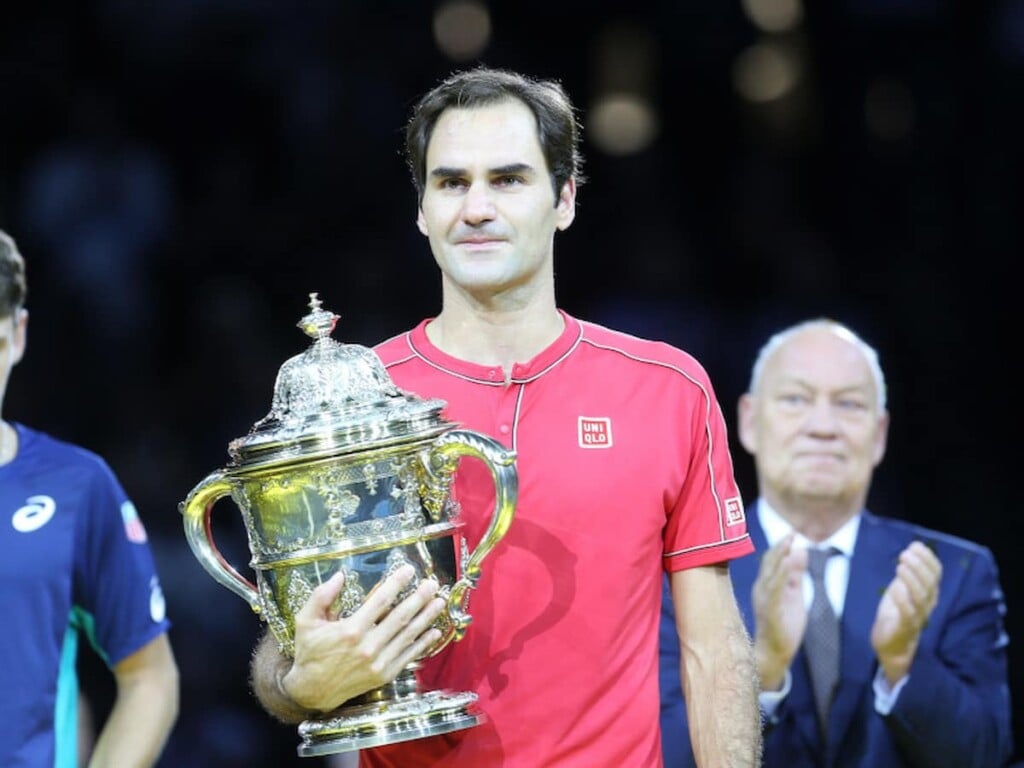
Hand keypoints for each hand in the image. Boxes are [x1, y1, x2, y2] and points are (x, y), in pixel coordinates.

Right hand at [282, 564, 445, 711]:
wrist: (312, 691)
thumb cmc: (309, 653)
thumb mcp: (305, 621)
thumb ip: (321, 596)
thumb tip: (339, 575)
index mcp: (350, 630)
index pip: (380, 601)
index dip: (397, 584)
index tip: (409, 570)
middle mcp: (368, 646)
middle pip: (400, 617)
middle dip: (419, 598)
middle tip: (432, 584)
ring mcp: (379, 662)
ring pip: (408, 635)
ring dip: (426, 617)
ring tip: (439, 602)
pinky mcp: (384, 675)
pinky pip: (408, 656)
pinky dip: (423, 643)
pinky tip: (434, 631)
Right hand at [751, 533, 808, 689]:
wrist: (773, 653)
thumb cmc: (783, 624)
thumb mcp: (794, 595)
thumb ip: (796, 574)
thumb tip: (801, 550)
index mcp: (766, 584)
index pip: (772, 560)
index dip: (782, 546)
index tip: (793, 532)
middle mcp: (762, 589)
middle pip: (770, 563)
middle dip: (781, 548)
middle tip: (791, 533)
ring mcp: (765, 600)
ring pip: (771, 574)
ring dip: (779, 558)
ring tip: (788, 544)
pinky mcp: (771, 611)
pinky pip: (775, 592)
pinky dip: (780, 577)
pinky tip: (787, 566)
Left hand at [871, 541, 940, 684]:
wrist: (892, 645)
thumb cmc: (897, 613)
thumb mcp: (903, 588)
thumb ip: (908, 572)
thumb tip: (912, 548)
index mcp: (929, 592)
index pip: (936, 573)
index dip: (928, 558)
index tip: (915, 545)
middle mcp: (928, 604)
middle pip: (930, 583)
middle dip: (919, 566)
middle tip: (905, 554)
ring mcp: (918, 616)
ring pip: (921, 597)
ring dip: (912, 579)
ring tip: (900, 566)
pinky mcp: (905, 628)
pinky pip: (908, 613)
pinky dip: (902, 599)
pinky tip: (894, 588)